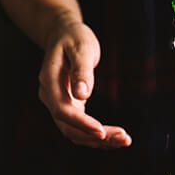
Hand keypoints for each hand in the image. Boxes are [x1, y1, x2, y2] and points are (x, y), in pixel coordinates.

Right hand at [38, 13, 130, 148]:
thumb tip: (82, 95)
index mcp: (49, 82)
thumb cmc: (73, 37)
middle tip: (124, 138)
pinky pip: (80, 127)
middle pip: (68, 127)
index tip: (102, 131)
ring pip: (74, 132)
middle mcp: (50, 97)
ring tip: (125, 140)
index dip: (82, 123)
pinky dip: (97, 135)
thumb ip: (81, 70)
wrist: (64, 34)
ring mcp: (58, 103)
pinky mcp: (69, 106)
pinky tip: (116, 137)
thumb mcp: (81, 47)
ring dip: (98, 140)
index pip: (62, 110)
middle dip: (95, 137)